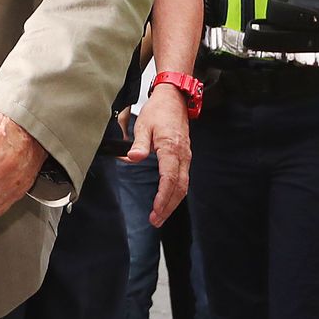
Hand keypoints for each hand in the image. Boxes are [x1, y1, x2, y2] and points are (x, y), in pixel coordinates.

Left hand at [121, 84, 189, 226]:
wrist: (175, 98)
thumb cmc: (159, 110)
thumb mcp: (143, 124)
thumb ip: (138, 143)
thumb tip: (132, 158)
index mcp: (171, 148)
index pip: (170, 179)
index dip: (163, 197)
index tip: (155, 210)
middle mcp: (182, 155)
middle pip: (179, 187)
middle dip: (168, 206)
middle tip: (155, 220)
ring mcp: (186, 156)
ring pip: (183, 185)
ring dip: (172, 202)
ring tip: (159, 215)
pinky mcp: (185, 156)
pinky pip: (183, 178)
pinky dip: (176, 192)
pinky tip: (167, 199)